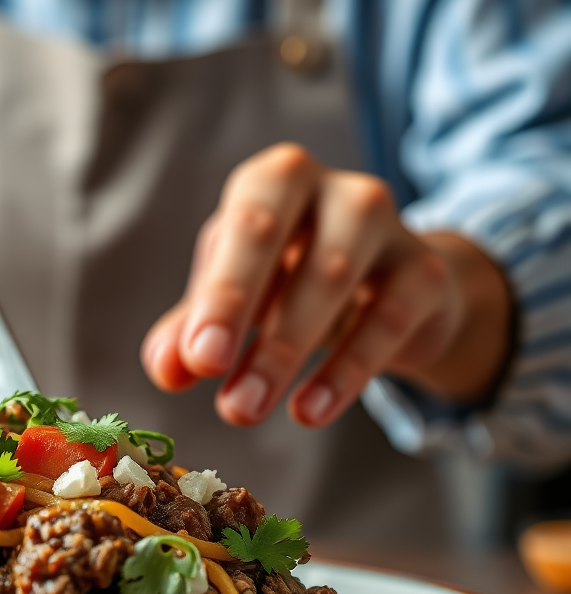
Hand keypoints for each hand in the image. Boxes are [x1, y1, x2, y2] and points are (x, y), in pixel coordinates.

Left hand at [141, 144, 511, 426]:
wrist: (392, 286)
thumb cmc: (292, 277)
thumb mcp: (235, 297)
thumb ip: (192, 329)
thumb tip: (166, 369)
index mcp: (276, 181)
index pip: (245, 224)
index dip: (222, 291)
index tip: (201, 358)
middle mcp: (336, 191)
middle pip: (290, 249)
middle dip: (247, 322)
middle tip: (222, 396)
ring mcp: (389, 226)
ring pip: (336, 283)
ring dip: (284, 355)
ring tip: (245, 410)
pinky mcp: (426, 274)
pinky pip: (387, 322)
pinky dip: (345, 372)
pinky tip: (308, 411)